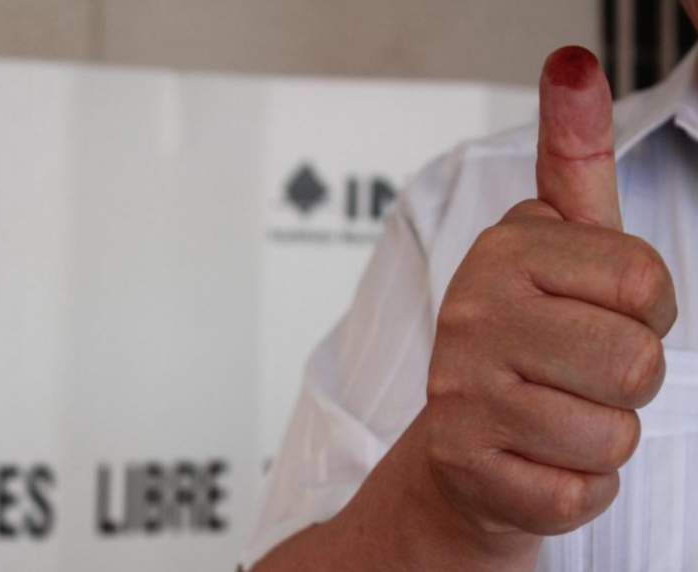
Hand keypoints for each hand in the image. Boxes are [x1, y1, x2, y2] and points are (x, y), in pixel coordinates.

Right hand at [425, 46, 676, 536]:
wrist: (462, 442)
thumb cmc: (526, 339)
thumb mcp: (557, 245)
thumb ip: (573, 156)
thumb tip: (572, 61)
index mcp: (502, 253)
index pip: (646, 282)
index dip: (646, 310)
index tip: (600, 311)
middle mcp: (470, 315)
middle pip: (636, 364)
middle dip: (626, 380)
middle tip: (574, 371)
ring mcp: (461, 392)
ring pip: (612, 433)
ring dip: (600, 435)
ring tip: (552, 413)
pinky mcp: (466, 464)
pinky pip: (580, 490)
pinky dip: (575, 485)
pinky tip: (536, 456)